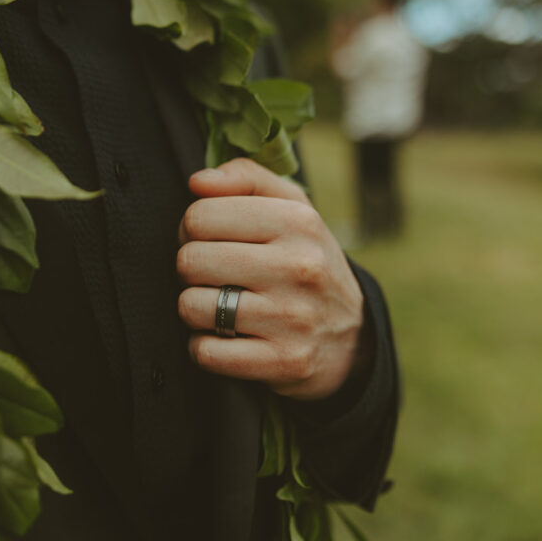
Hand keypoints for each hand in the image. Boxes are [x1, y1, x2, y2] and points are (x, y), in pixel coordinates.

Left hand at [177, 158, 364, 400]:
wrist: (352, 335)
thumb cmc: (306, 262)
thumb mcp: (292, 208)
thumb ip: (246, 179)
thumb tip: (198, 181)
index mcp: (298, 222)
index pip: (199, 216)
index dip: (192, 229)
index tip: (210, 241)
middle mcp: (298, 267)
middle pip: (189, 260)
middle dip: (192, 269)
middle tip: (214, 275)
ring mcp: (292, 317)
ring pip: (191, 306)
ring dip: (197, 309)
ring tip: (221, 305)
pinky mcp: (283, 361)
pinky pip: (206, 352)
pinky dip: (204, 347)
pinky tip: (225, 338)